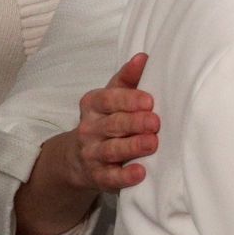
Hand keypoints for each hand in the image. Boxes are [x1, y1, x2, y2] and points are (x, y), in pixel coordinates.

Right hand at [67, 53, 160, 191]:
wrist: (77, 158)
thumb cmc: (106, 118)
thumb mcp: (112, 96)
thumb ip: (128, 78)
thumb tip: (144, 57)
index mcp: (93, 104)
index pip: (108, 99)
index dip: (128, 100)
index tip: (149, 100)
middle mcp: (89, 128)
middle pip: (112, 124)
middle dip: (134, 123)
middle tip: (156, 122)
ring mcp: (92, 153)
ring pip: (111, 150)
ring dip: (132, 146)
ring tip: (152, 143)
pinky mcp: (97, 176)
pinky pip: (110, 177)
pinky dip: (124, 177)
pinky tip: (140, 173)